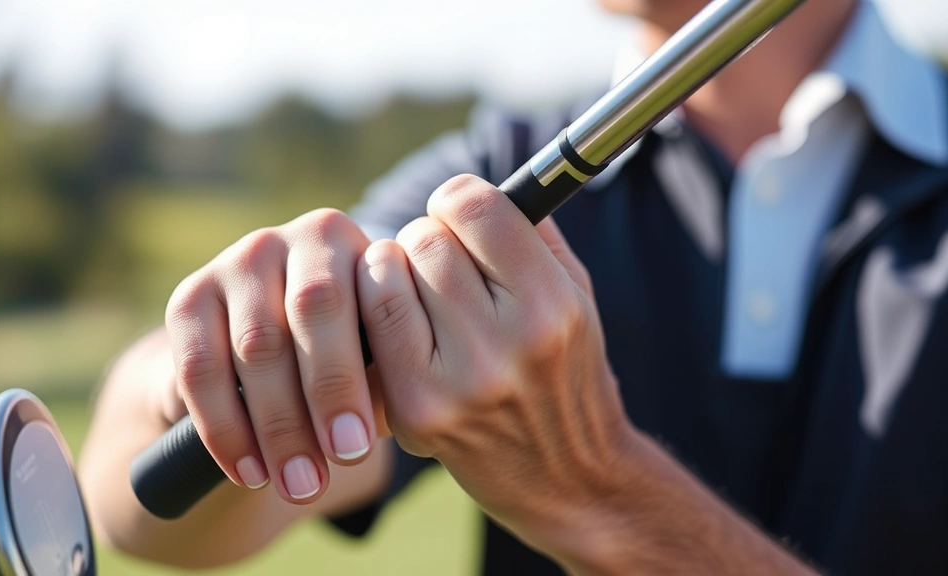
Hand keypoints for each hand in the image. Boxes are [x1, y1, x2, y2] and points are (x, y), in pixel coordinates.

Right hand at [164, 209, 381, 503]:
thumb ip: (387, 367)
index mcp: (351, 242)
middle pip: (306, 316)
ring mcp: (237, 260)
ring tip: (295, 484)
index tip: (354, 447)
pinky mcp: (189, 295)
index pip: (351, 304)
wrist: (274, 357)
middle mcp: (294, 238)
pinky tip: (249, 471)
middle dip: (315, 403)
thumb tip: (388, 413)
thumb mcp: (375, 356)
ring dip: (274, 426)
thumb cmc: (349, 358)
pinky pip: (200, 367)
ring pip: (254, 347)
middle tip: (321, 474)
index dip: (348, 381)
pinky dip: (224, 427)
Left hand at [356, 175, 635, 562]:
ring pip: (385, 276)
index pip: (475, 207)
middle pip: (424, 239)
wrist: (571, 480)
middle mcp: (507, 343)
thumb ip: (534, 234)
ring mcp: (457, 384)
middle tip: (442, 267)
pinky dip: (377, 318)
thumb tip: (476, 184)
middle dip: (427, 241)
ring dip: (394, 274)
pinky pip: (369, 330)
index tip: (459, 215)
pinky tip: (404, 334)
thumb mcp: (578, 298)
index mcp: (553, 304)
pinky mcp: (417, 415)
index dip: (458, 200)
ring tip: (419, 298)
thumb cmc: (570, 374)